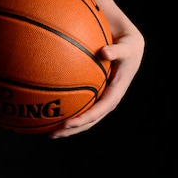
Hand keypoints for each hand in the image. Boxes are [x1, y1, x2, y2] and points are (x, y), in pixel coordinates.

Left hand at [50, 21, 144, 137]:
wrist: (130, 43)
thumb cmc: (128, 44)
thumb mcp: (128, 46)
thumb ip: (117, 50)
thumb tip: (104, 52)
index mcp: (115, 93)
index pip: (99, 110)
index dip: (84, 119)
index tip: (67, 124)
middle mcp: (107, 99)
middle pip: (88, 120)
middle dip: (71, 129)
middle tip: (52, 134)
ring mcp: (100, 98)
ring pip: (82, 116)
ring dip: (65, 126)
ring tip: (46, 131)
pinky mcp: (93, 92)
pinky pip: (77, 103)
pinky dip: (64, 108)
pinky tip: (47, 109)